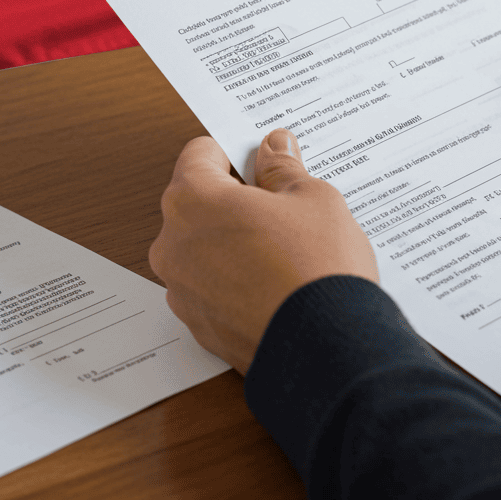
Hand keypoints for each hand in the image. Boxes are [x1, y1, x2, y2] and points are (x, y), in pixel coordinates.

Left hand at [149, 129, 377, 373]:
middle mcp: (173, 244)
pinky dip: (234, 280)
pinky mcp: (197, 325)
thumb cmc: (317, 269)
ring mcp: (181, 289)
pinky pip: (211, 287)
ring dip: (232, 241)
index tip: (263, 161)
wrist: (328, 350)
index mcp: (192, 200)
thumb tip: (274, 149)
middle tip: (281, 207)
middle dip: (234, 199)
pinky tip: (274, 284)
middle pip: (197, 202)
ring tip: (283, 251)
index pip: (200, 154)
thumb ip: (283, 169)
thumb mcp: (312, 198)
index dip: (235, 152)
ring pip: (202, 247)